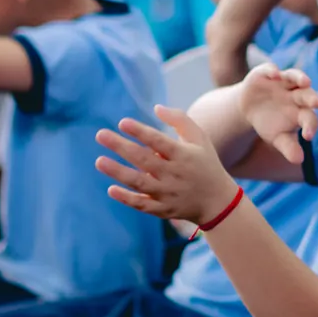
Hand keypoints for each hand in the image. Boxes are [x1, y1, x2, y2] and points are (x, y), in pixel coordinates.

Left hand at [95, 105, 239, 227]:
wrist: (217, 201)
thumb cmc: (205, 163)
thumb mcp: (200, 139)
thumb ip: (180, 120)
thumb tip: (156, 107)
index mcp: (183, 155)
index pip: (159, 141)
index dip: (140, 132)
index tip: (122, 122)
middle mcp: (174, 174)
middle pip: (144, 160)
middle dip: (121, 147)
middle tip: (100, 135)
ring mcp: (168, 193)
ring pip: (140, 182)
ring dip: (118, 172)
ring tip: (99, 161)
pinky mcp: (163, 209)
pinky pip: (143, 204)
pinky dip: (127, 198)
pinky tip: (111, 189)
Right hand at [240, 65, 317, 164]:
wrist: (251, 107)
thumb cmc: (270, 124)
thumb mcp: (277, 138)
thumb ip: (289, 147)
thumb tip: (299, 161)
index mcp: (301, 112)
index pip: (310, 118)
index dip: (310, 126)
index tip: (307, 137)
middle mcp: (296, 95)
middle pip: (307, 95)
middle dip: (312, 98)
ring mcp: (283, 83)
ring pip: (295, 77)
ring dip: (300, 78)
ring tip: (305, 81)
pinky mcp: (267, 74)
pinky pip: (271, 70)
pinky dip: (273, 71)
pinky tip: (274, 74)